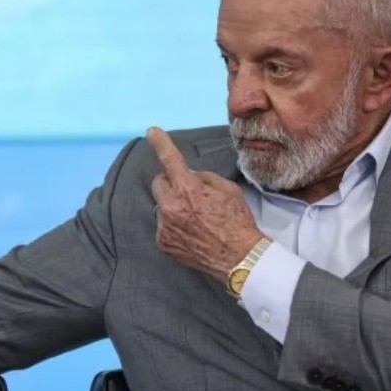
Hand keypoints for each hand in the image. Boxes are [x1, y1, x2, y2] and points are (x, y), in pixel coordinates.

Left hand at [147, 126, 262, 282]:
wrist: (239, 258)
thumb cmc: (237, 221)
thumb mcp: (227, 189)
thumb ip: (202, 177)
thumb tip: (187, 174)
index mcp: (188, 190)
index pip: (170, 159)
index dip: (160, 143)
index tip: (151, 132)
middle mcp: (171, 207)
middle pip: (159, 182)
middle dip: (171, 183)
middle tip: (189, 193)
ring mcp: (165, 226)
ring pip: (160, 205)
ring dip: (172, 205)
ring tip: (194, 218)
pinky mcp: (163, 242)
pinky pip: (162, 225)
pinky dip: (173, 225)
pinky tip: (191, 232)